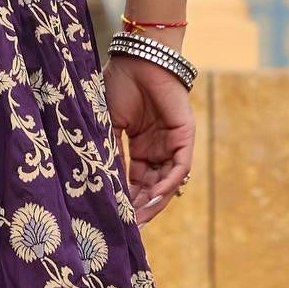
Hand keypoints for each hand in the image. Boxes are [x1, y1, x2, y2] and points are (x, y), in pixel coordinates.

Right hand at [103, 53, 194, 224]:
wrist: (138, 59)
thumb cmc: (119, 85)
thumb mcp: (108, 125)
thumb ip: (111, 154)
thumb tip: (104, 185)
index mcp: (139, 145)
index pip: (134, 180)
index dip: (126, 199)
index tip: (114, 218)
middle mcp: (157, 148)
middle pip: (151, 186)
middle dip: (140, 207)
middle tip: (128, 228)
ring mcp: (172, 143)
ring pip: (166, 181)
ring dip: (154, 201)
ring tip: (139, 219)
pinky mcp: (184, 136)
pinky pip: (179, 168)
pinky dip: (167, 184)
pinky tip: (153, 197)